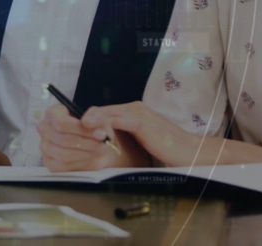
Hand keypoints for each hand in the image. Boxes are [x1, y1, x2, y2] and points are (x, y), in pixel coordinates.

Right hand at [38, 104, 141, 171]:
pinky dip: (81, 164)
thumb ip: (95, 116)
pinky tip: (91, 159)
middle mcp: (45, 129)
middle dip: (87, 143)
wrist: (98, 144)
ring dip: (85, 154)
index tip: (100, 133)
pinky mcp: (50, 163)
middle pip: (63, 139)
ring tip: (99, 151)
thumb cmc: (95, 129)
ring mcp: (46, 147)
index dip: (81, 129)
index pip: (60, 122)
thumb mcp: (99, 118)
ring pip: (63, 154)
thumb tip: (87, 121)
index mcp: (53, 113)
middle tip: (103, 144)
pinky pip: (63, 167)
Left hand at [79, 101, 203, 166]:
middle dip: (85, 119)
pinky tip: (91, 131)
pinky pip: (115, 120)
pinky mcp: (141, 121)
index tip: (75, 130)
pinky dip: (101, 124)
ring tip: (75, 129)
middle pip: (103, 109)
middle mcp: (135, 108)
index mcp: (135, 112)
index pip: (106, 112)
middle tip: (70, 128)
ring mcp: (138, 113)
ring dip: (90, 121)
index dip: (90, 120)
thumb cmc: (168, 151)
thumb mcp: (142, 141)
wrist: (192, 153)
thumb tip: (106, 143)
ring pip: (106, 112)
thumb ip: (126, 137)